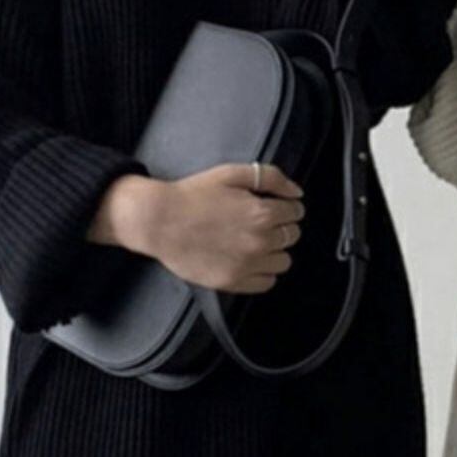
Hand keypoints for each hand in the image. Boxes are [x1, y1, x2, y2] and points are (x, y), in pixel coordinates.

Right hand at [141, 162, 305, 294]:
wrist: (158, 220)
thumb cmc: (193, 194)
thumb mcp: (232, 174)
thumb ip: (270, 178)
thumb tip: (297, 193)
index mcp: (262, 213)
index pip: (295, 213)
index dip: (286, 206)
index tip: (274, 206)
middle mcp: (259, 242)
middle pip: (292, 236)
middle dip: (281, 226)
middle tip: (260, 221)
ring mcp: (247, 265)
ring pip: (284, 262)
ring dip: (275, 250)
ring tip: (254, 241)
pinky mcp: (232, 282)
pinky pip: (267, 282)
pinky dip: (264, 272)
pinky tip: (249, 260)